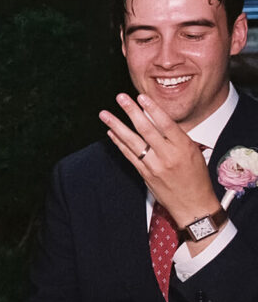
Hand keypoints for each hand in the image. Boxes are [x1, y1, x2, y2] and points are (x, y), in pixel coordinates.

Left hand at [99, 93, 219, 228]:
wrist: (193, 205)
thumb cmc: (196, 176)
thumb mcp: (193, 152)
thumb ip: (176, 137)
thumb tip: (157, 120)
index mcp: (184, 147)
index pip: (165, 123)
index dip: (152, 109)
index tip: (141, 96)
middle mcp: (168, 155)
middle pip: (145, 129)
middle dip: (131, 111)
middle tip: (120, 97)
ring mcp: (154, 166)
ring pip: (132, 142)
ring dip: (116, 126)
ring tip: (104, 114)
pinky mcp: (144, 174)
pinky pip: (128, 155)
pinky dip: (118, 143)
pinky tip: (111, 132)